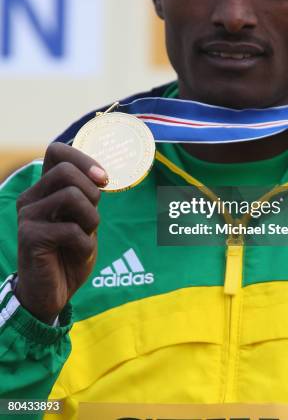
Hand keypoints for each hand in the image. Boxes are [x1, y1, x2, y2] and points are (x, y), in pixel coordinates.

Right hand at [15, 142, 107, 323]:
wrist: (51, 294)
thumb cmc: (69, 253)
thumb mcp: (83, 218)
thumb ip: (86, 195)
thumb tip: (101, 174)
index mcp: (44, 188)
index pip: (57, 150)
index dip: (84, 159)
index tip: (103, 180)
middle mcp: (31, 197)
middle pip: (66, 170)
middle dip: (92, 193)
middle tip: (92, 218)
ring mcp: (27, 216)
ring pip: (71, 195)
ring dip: (91, 218)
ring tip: (85, 236)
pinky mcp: (29, 237)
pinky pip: (70, 229)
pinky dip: (85, 244)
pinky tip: (78, 253)